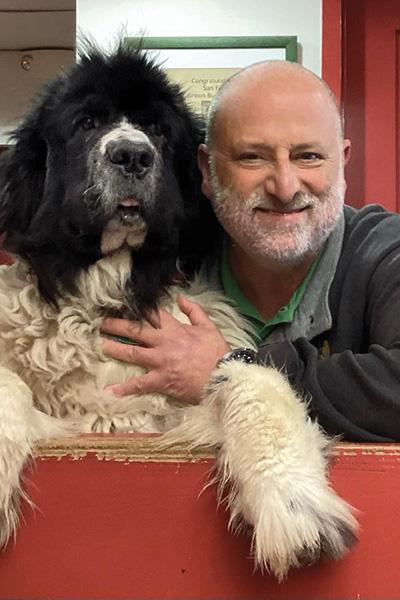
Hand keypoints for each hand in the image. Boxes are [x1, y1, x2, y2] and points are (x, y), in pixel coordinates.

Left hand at [100, 294, 229, 401]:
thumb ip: (193, 311)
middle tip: (101, 322)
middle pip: (135, 330)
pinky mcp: (161, 380)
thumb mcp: (208, 326)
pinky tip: (109, 390)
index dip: (136, 309)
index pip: (151, 313)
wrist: (223, 375)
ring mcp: (160, 361)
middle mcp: (163, 342)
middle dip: (117, 325)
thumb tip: (180, 297)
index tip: (122, 305)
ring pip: (132, 352)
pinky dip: (124, 388)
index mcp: (174, 328)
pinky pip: (139, 384)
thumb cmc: (217, 352)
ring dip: (114, 348)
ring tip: (100, 345)